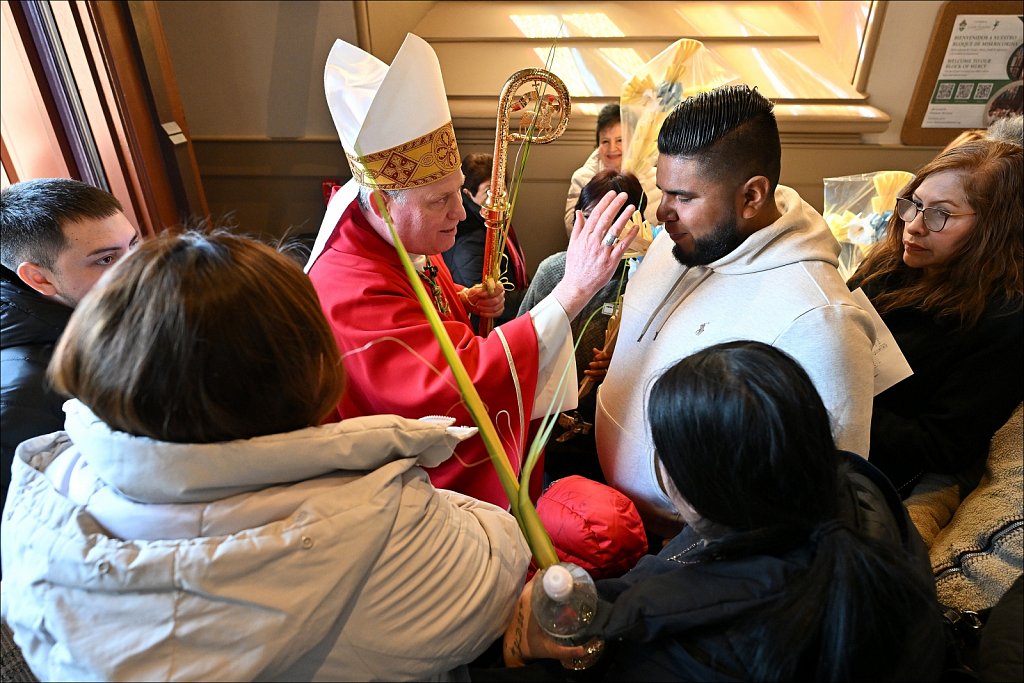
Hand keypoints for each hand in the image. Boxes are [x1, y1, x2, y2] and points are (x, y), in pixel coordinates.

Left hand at [459, 283, 504, 318]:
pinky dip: (488, 314)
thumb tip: (486, 292)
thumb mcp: (473, 291)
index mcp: (496, 286)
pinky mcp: (499, 310)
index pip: (500, 288)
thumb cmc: (473, 295)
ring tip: (478, 307)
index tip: (482, 295)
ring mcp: (501, 302)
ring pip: (496, 308)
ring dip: (485, 309)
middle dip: (486, 303)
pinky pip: (497, 314)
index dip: (492, 293)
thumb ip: (479, 290)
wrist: (471, 303)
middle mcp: (500, 294)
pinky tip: (482, 313)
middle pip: (497, 300)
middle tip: (478, 303)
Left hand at [503, 575, 588, 666]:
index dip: (553, 577)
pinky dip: (540, 584)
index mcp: (530, 606)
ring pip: (535, 582)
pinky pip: (531, 586)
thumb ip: (567, 652)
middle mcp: (524, 599)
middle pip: (539, 580)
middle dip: (554, 576)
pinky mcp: (520, 601)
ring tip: (563, 580)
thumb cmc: (530, 647)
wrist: (513, 649)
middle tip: (570, 578)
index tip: (568, 575)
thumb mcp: (549, 650)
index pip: (540, 584)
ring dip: (547, 579)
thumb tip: (584, 650)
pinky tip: (551, 588)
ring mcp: (521, 599)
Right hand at [553, 191, 637, 319]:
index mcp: (584, 237)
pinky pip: (622, 246)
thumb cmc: (575, 267)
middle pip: (606, 219)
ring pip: (615, 230)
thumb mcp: (572, 245)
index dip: (604, 203)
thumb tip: (579, 213)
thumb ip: (578, 228)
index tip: (611, 194)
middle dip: (615, 205)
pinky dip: (629, 236)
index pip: (595, 215)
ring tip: (632, 207)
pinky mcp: (611, 261)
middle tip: (623, 195)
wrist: (577, 286)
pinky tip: (636, 227)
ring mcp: (603, 252)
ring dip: (624, 217)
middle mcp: (593, 242)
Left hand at [583, 348, 610, 380]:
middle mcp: (613, 364)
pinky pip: (603, 378)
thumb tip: (594, 350)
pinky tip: (590, 378)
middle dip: (597, 365)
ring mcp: (612, 372)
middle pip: (606, 364)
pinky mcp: (609, 378)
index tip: (595, 357)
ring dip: (594, 372)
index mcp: (613, 357)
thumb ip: (600, 353)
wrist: (618, 370)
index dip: (602, 356)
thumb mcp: (606, 355)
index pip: (608, 356)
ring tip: (586, 372)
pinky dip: (596, 378)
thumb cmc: (610, 360)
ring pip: (603, 372)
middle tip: (590, 364)